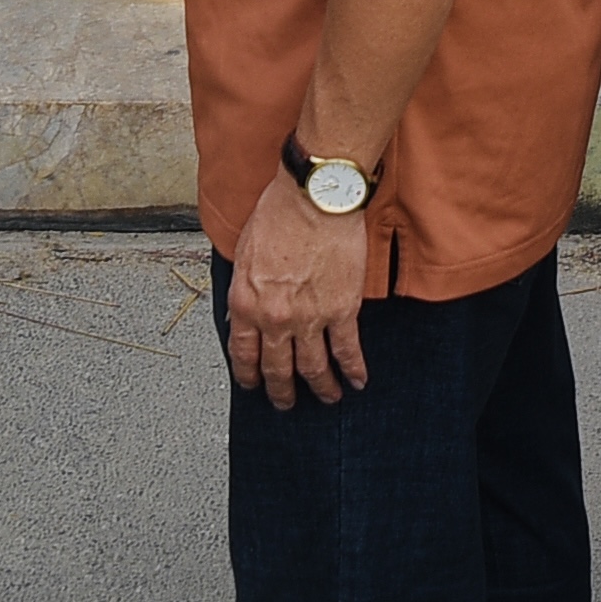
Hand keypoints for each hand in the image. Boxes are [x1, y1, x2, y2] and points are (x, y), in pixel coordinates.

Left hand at [225, 169, 371, 408]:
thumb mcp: (243, 253)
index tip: (254, 385)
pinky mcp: (342, 311)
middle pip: (278, 369)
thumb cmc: (278, 213)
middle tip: (286, 403)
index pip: (243, 354)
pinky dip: (353, 370)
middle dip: (282, 392)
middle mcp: (275, 319)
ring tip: (326, 397)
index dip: (249, 376)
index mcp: (246, 303)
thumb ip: (244, 291)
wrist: (314, 198)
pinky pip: (347, 351)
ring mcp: (310, 318)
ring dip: (321, 388)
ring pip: (313, 368)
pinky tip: (357, 381)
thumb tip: (244, 315)